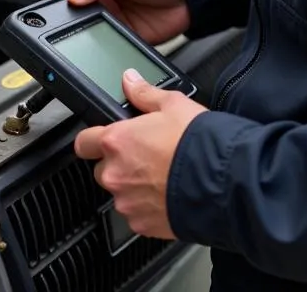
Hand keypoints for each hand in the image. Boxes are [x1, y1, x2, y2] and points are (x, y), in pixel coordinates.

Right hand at [48, 0, 189, 44]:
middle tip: (69, 29)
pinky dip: (103, 51)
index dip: (57, 0)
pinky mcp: (123, 37)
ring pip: (87, 33)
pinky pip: (106, 47)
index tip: (56, 10)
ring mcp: (110, 19)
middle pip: (71, 15)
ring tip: (89, 39)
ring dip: (86, 38)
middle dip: (68, 23)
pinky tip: (104, 50)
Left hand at [74, 69, 206, 239]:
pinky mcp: (142, 225)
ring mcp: (127, 202)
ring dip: (134, 186)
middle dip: (120, 163)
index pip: (84, 142)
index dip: (92, 140)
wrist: (222, 183)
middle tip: (146, 156)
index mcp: (117, 142)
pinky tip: (168, 194)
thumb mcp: (173, 104)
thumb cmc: (197, 145)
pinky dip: (148, 206)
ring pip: (121, 192)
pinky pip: (137, 214)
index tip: (100, 140)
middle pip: (103, 169)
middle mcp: (116, 174)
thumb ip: (144, 93)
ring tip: (162, 176)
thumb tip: (130, 80)